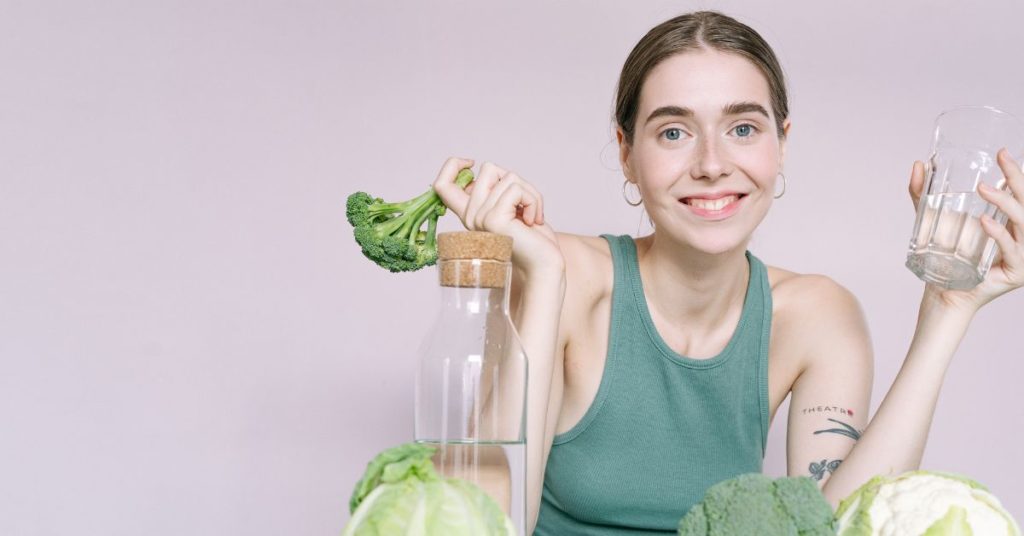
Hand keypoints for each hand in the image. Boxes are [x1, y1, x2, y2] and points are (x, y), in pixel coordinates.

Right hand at [432, 157, 563, 275]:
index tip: (470, 162)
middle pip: (488, 168)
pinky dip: (533, 200)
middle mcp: (471, 216)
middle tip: (527, 205)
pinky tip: (533, 221)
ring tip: (533, 216)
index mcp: (471, 213)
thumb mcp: (512, 207)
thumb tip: (490, 169)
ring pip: (508, 177)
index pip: (442, 185)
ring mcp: (479, 217)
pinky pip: (516, 188)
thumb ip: (498, 191)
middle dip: (517, 180)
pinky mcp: (493, 218)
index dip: (451, 165)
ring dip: (531, 193)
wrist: (544, 265)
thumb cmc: (534, 238)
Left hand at [908, 149, 1023, 311]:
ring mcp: (1023, 254)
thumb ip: (924, 195)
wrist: (943, 291)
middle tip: (1002, 160)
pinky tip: (985, 223)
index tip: (1003, 152)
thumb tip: (919, 164)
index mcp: (1012, 222)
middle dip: (1017, 179)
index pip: (1020, 194)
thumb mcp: (933, 219)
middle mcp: (1023, 236)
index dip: (1016, 173)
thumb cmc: (944, 257)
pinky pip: (1012, 249)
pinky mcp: (1017, 271)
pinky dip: (1000, 235)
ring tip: (984, 190)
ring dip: (1005, 203)